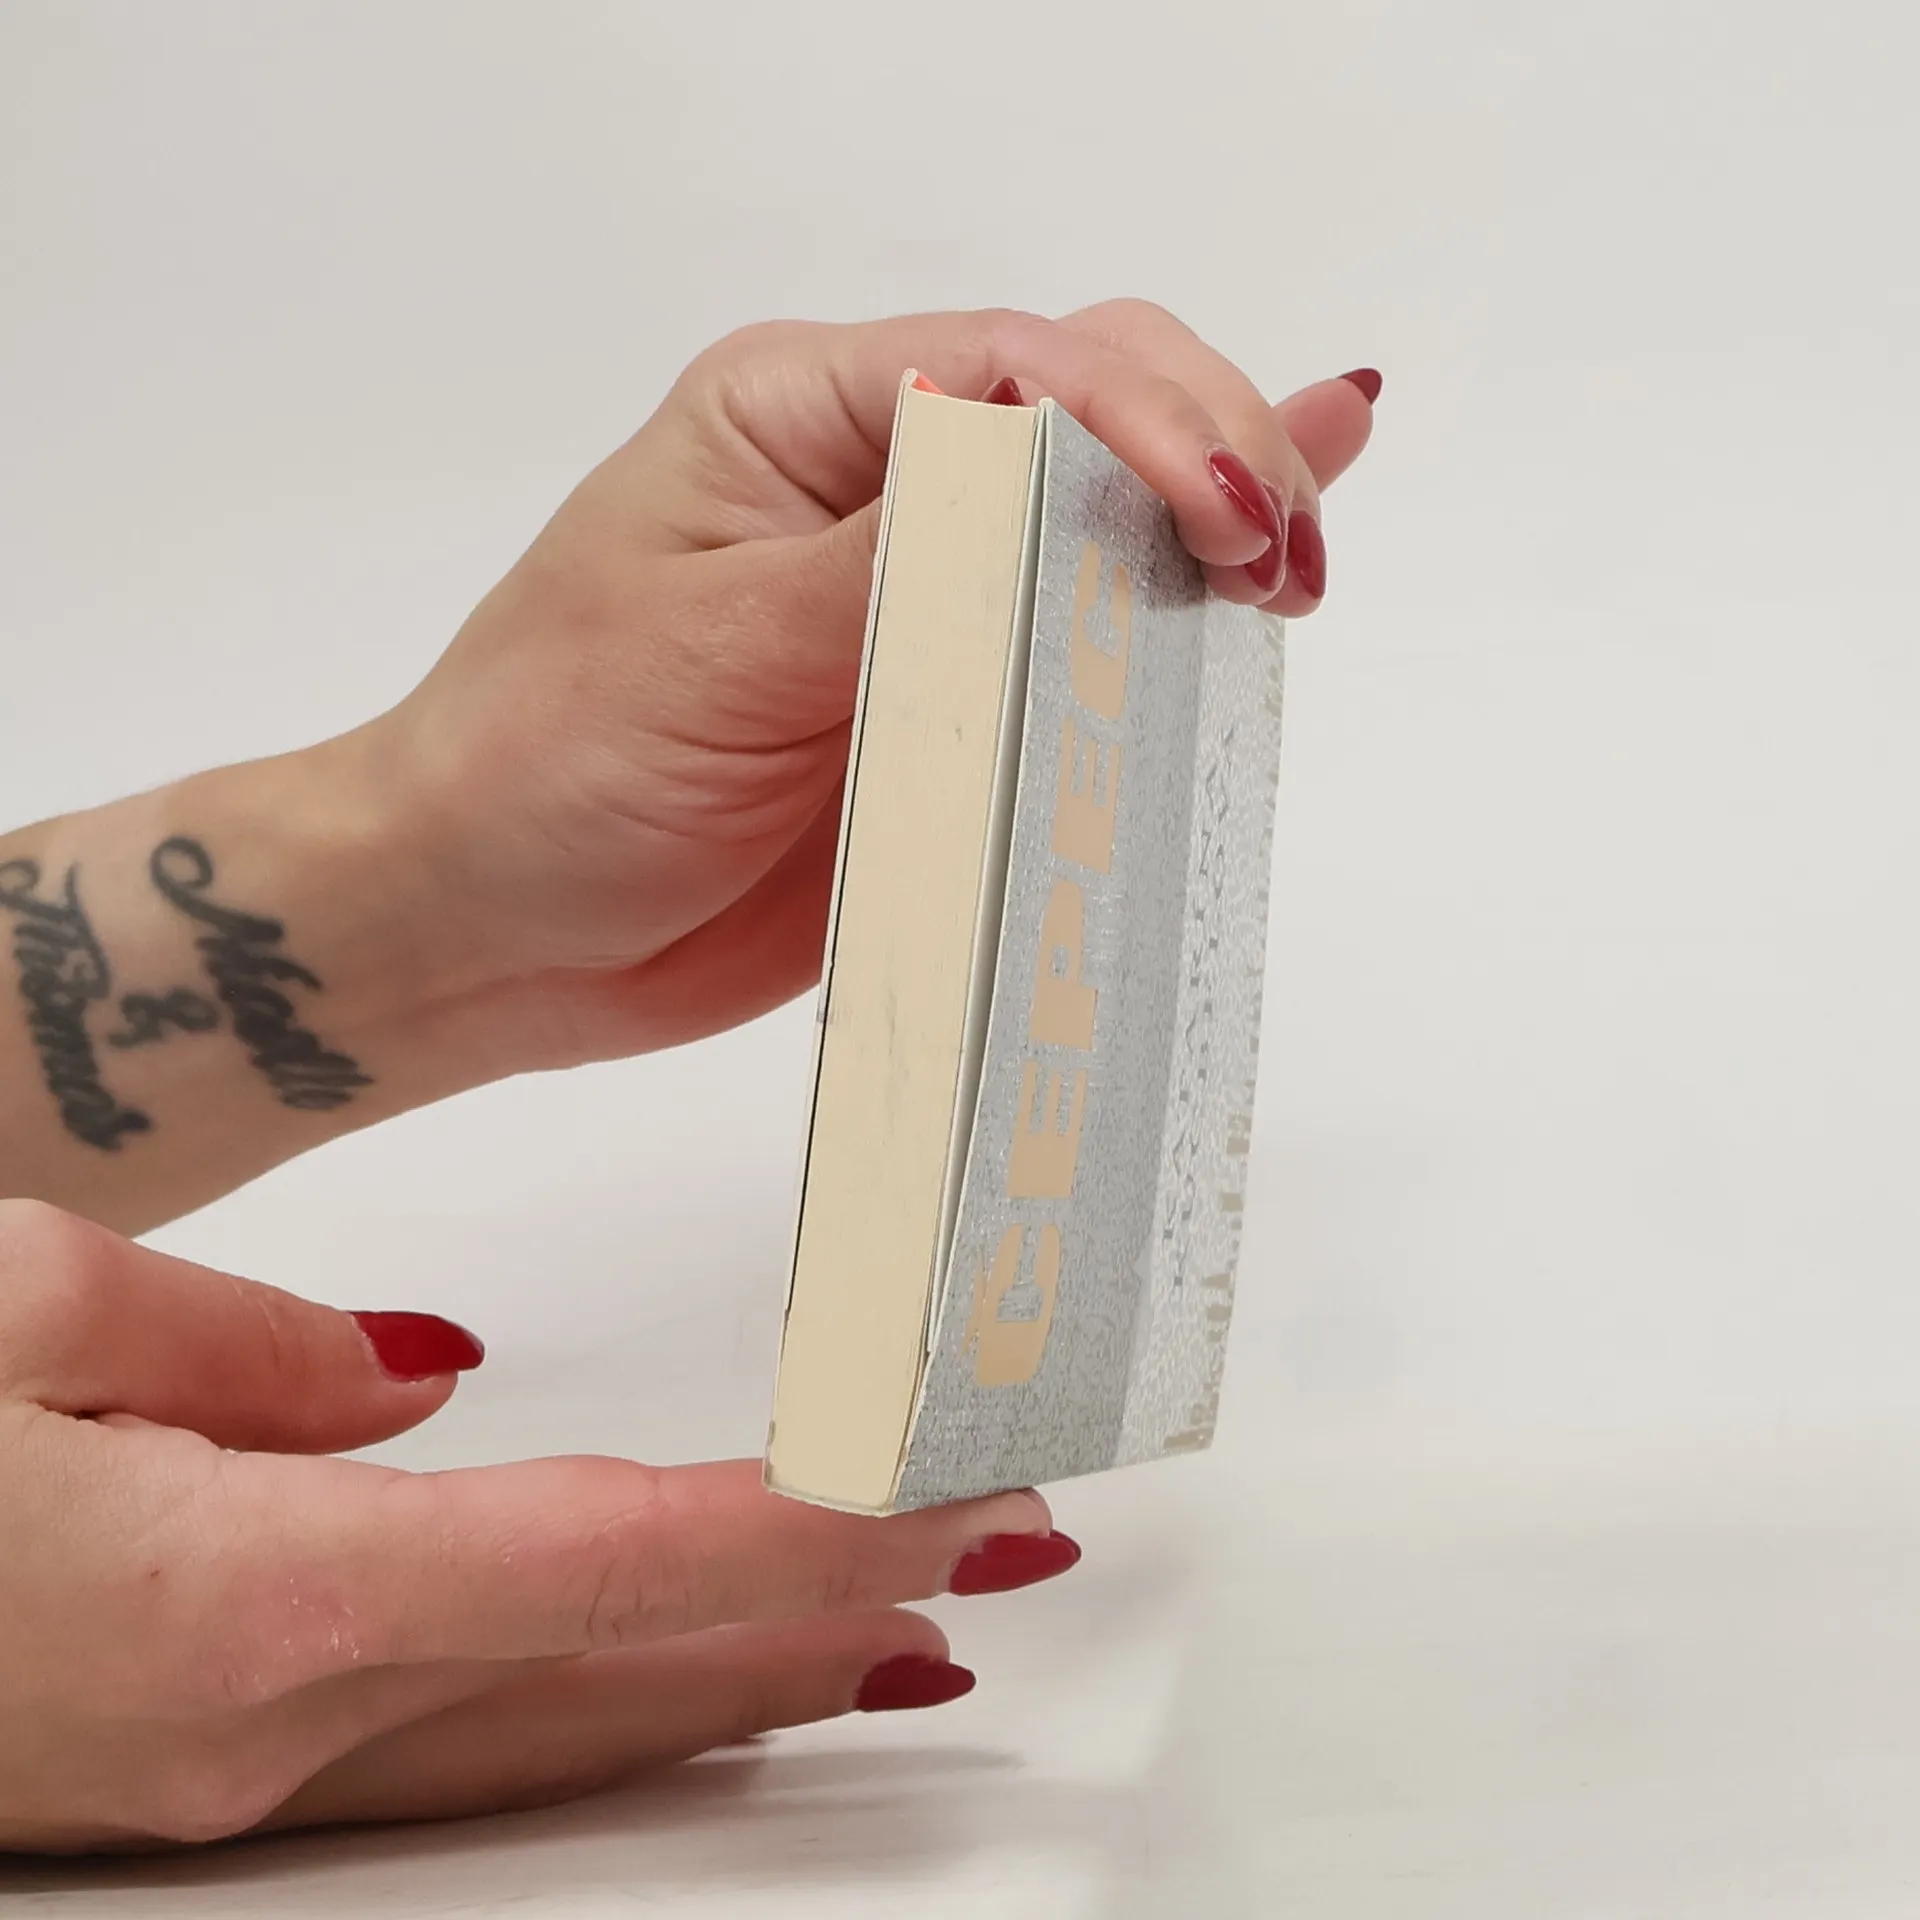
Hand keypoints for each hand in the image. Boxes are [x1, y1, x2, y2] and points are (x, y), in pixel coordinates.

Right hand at [0, 1200, 1074, 1852]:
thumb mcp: (10, 1301)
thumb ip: (242, 1353)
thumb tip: (412, 1382)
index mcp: (247, 1598)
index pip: (623, 1557)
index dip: (818, 1524)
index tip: (960, 1485)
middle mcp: (270, 1722)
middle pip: (632, 1660)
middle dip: (838, 1601)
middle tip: (1005, 1538)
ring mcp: (235, 1775)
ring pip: (567, 1720)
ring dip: (752, 1669)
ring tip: (913, 1618)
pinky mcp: (196, 1764)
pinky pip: (463, 1737)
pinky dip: (610, 1699)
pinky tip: (679, 1683)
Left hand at [357, 302, 1377, 1069]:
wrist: (485, 929)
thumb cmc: (546, 767)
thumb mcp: (713, 649)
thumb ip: (901, 571)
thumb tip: (1078, 486)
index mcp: (801, 419)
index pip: (1021, 367)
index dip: (1146, 428)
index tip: (1221, 526)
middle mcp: (875, 486)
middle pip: (1094, 406)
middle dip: (1208, 460)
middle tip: (1273, 569)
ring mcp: (922, 601)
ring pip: (1108, 518)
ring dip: (1218, 522)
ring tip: (1298, 568)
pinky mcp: (946, 714)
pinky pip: (1079, 647)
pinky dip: (1175, 598)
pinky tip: (1281, 534)